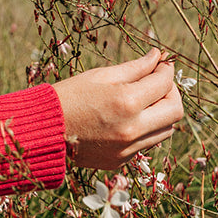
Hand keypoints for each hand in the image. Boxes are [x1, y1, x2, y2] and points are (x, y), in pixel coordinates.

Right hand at [51, 47, 183, 170]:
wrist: (41, 131)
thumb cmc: (68, 97)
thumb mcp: (100, 75)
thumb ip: (134, 67)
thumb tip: (157, 56)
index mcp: (126, 101)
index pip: (164, 83)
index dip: (166, 71)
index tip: (161, 65)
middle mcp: (132, 128)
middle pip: (175, 111)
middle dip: (171, 93)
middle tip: (158, 84)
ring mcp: (128, 149)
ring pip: (166, 130)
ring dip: (161, 113)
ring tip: (143, 102)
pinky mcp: (121, 161)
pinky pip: (147, 143)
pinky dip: (145, 129)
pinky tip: (127, 119)